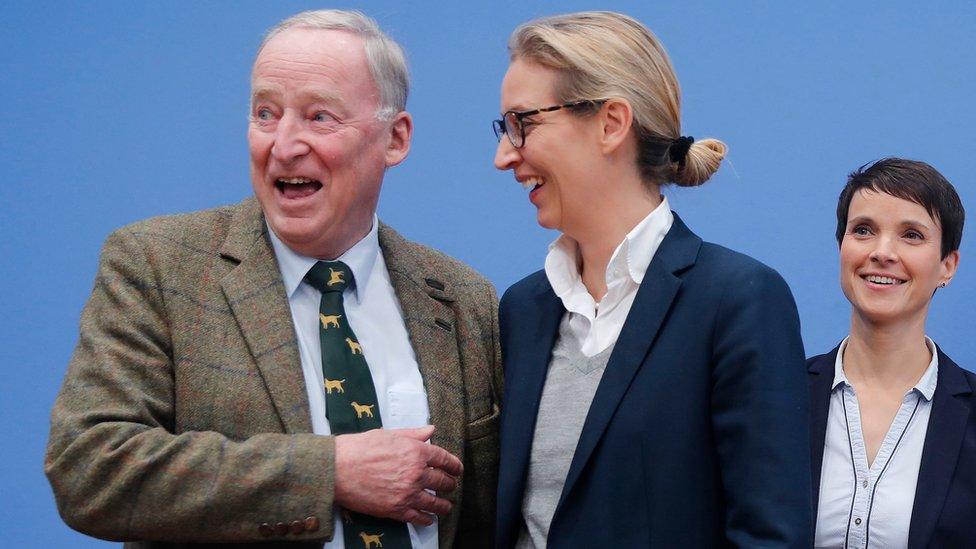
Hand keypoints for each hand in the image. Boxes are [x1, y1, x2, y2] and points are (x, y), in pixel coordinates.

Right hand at [333, 425, 462, 525]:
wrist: (337, 469)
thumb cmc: (360, 448)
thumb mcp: (389, 435)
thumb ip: (413, 434)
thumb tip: (430, 430)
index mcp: (416, 452)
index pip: (445, 459)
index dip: (454, 465)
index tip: (457, 469)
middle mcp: (416, 474)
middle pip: (443, 482)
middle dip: (450, 484)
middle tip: (451, 485)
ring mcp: (407, 493)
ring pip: (435, 503)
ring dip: (444, 505)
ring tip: (447, 506)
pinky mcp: (396, 509)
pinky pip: (418, 518)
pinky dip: (427, 519)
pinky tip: (429, 519)